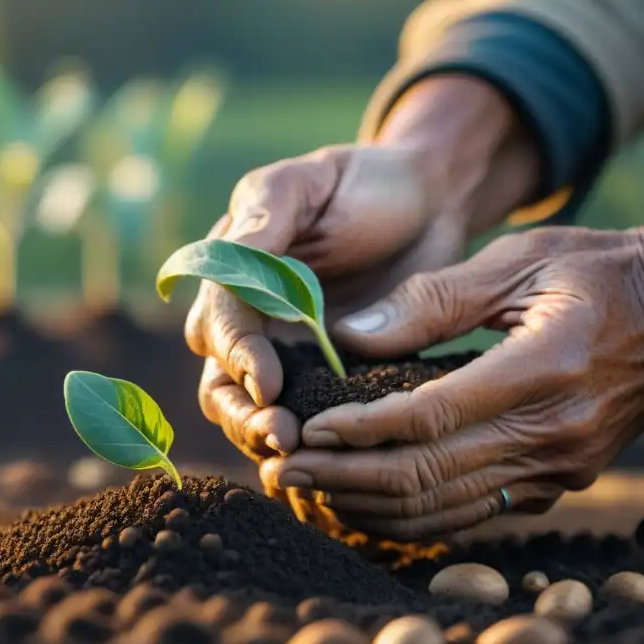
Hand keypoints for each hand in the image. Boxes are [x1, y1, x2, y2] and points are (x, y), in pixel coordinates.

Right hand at [186, 76, 540, 520]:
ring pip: (253, 412)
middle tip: (281, 434)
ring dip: (266, 437)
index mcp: (232, 274)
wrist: (426, 202)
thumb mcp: (308, 181)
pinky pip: (306, 420)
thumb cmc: (361, 183)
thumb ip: (266, 215)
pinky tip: (329, 462)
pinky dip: (309, 444)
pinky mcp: (327, 382)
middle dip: (243, 413)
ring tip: (299, 454)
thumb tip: (236, 268)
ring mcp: (286, 357)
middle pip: (221, 383)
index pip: (217, 323)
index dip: (237, 356)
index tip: (268, 382)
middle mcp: (249, 323)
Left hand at [263, 226, 643, 539]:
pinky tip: (366, 506)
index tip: (308, 430)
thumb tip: (349, 335)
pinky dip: (413, 515)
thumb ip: (432, 298)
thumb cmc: (599, 273)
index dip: (362, 430)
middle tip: (282, 471)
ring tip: (307, 492)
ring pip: (445, 509)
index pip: (431, 416)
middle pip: (428, 475)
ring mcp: (558, 468)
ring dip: (368, 506)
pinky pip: (471, 512)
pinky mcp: (556, 482)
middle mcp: (552, 433)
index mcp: (543, 369)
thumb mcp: (518, 261)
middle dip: (346, 478)